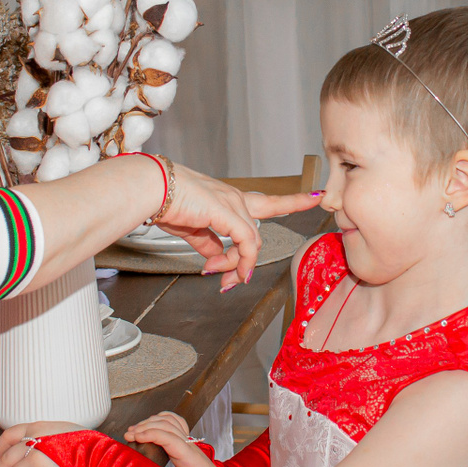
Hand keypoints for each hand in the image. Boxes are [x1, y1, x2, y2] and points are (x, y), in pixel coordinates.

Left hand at [0, 421, 89, 466]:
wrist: (100, 460)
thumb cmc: (88, 446)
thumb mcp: (64, 431)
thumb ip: (46, 438)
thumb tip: (35, 449)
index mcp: (39, 428)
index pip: (10, 434)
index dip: (0, 447)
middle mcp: (34, 443)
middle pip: (6, 459)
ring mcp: (36, 461)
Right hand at [125, 411, 230, 466]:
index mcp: (193, 461)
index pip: (171, 439)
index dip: (152, 435)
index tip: (135, 437)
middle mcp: (191, 447)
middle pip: (169, 426)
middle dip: (146, 427)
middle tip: (128, 435)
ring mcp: (189, 443)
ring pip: (171, 422)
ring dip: (151, 422)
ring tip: (134, 430)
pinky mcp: (185, 444)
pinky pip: (175, 423)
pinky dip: (161, 419)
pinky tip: (150, 423)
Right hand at [156, 163, 322, 291]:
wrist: (151, 188)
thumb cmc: (166, 202)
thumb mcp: (191, 228)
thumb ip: (208, 243)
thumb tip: (215, 260)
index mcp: (227, 198)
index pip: (266, 200)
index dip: (292, 201)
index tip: (315, 197)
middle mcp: (235, 197)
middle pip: (264, 222)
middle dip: (266, 240)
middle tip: (247, 271)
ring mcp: (232, 203)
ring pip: (251, 241)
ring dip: (236, 265)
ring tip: (219, 277)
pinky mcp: (226, 211)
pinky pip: (244, 242)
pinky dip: (240, 260)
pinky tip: (229, 273)